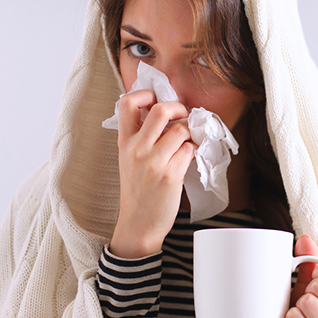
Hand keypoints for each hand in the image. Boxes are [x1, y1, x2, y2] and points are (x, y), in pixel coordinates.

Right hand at [109, 90, 196, 257]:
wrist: (139, 223)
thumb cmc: (137, 190)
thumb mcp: (128, 159)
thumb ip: (141, 137)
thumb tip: (166, 113)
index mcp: (124, 142)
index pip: (127, 103)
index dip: (145, 94)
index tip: (157, 100)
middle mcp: (137, 149)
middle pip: (160, 110)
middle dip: (178, 107)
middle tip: (183, 116)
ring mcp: (154, 162)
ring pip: (181, 129)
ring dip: (190, 133)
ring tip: (187, 142)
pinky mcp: (171, 175)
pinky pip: (190, 150)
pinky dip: (193, 150)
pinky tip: (187, 159)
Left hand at [277, 236, 317, 317]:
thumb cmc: (311, 311)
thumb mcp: (314, 284)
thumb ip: (311, 260)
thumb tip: (305, 240)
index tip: (316, 276)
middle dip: (308, 288)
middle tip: (309, 299)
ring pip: (307, 301)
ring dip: (298, 304)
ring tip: (303, 312)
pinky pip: (294, 317)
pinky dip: (289, 317)